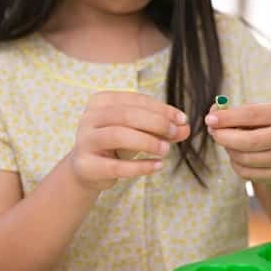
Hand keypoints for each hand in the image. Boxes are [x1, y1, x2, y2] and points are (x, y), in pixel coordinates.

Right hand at [69, 91, 190, 191]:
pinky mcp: (86, 166)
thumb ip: (162, 128)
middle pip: (126, 115)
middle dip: (156, 123)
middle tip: (175, 133)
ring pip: (118, 135)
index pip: (135, 100)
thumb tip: (185, 127)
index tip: (182, 119)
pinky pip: (116, 166)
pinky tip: (158, 166)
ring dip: (147, 141)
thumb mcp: (140, 131)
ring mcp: (85, 141)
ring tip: (166, 149)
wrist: (89, 170)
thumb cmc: (117, 143)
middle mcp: (89, 118)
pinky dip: (140, 166)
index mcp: (101, 101)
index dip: (161, 108)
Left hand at [206, 102, 270, 183]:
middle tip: (213, 132)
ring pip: (245, 158)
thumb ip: (231, 113)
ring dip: (230, 150)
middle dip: (225, 137)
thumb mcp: (251, 113)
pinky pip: (246, 172)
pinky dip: (235, 164)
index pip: (252, 115)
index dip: (228, 118)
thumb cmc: (261, 125)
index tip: (210, 120)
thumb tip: (212, 117)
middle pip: (250, 140)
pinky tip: (238, 156)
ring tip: (229, 143)